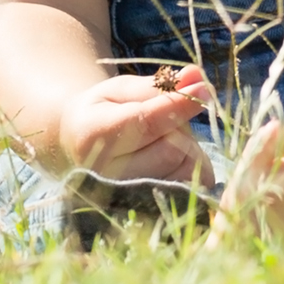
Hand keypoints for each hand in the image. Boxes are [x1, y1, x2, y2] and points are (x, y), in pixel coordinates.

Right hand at [46, 65, 211, 183]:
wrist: (79, 150)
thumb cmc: (103, 113)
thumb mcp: (121, 90)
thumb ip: (158, 86)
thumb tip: (197, 76)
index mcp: (93, 137)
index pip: (146, 123)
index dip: (178, 106)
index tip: (204, 89)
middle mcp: (105, 175)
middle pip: (171, 148)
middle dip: (180, 127)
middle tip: (166, 118)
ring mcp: (125, 198)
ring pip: (184, 166)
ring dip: (186, 146)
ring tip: (162, 138)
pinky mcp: (150, 208)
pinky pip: (191, 183)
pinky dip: (192, 164)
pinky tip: (171, 157)